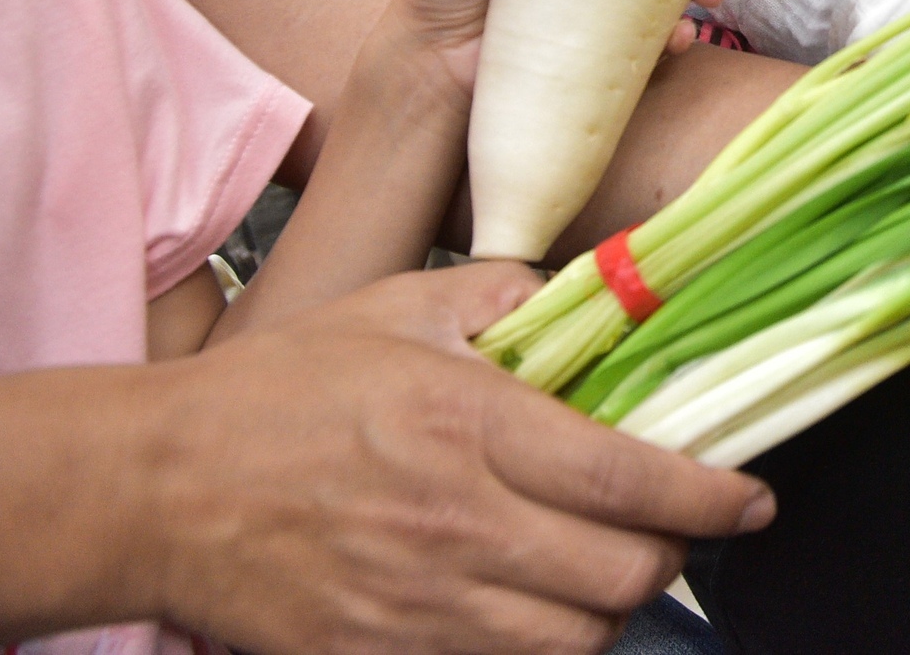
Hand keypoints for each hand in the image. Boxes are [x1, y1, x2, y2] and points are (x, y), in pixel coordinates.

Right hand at [0, 265, 772, 654]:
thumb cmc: (281, 392)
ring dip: (607, 611)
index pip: (631, 482)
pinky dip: (536, 651)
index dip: (712, 498)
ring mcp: (419, 606)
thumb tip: (590, 291)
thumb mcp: (399, 308)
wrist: (157, 489)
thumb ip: (505, 296)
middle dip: (669, 559)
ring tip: (602, 573)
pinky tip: (532, 612)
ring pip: (572, 642)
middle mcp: (458, 525)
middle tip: (669, 532)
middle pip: (622, 577)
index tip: (751, 500)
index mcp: (472, 427)